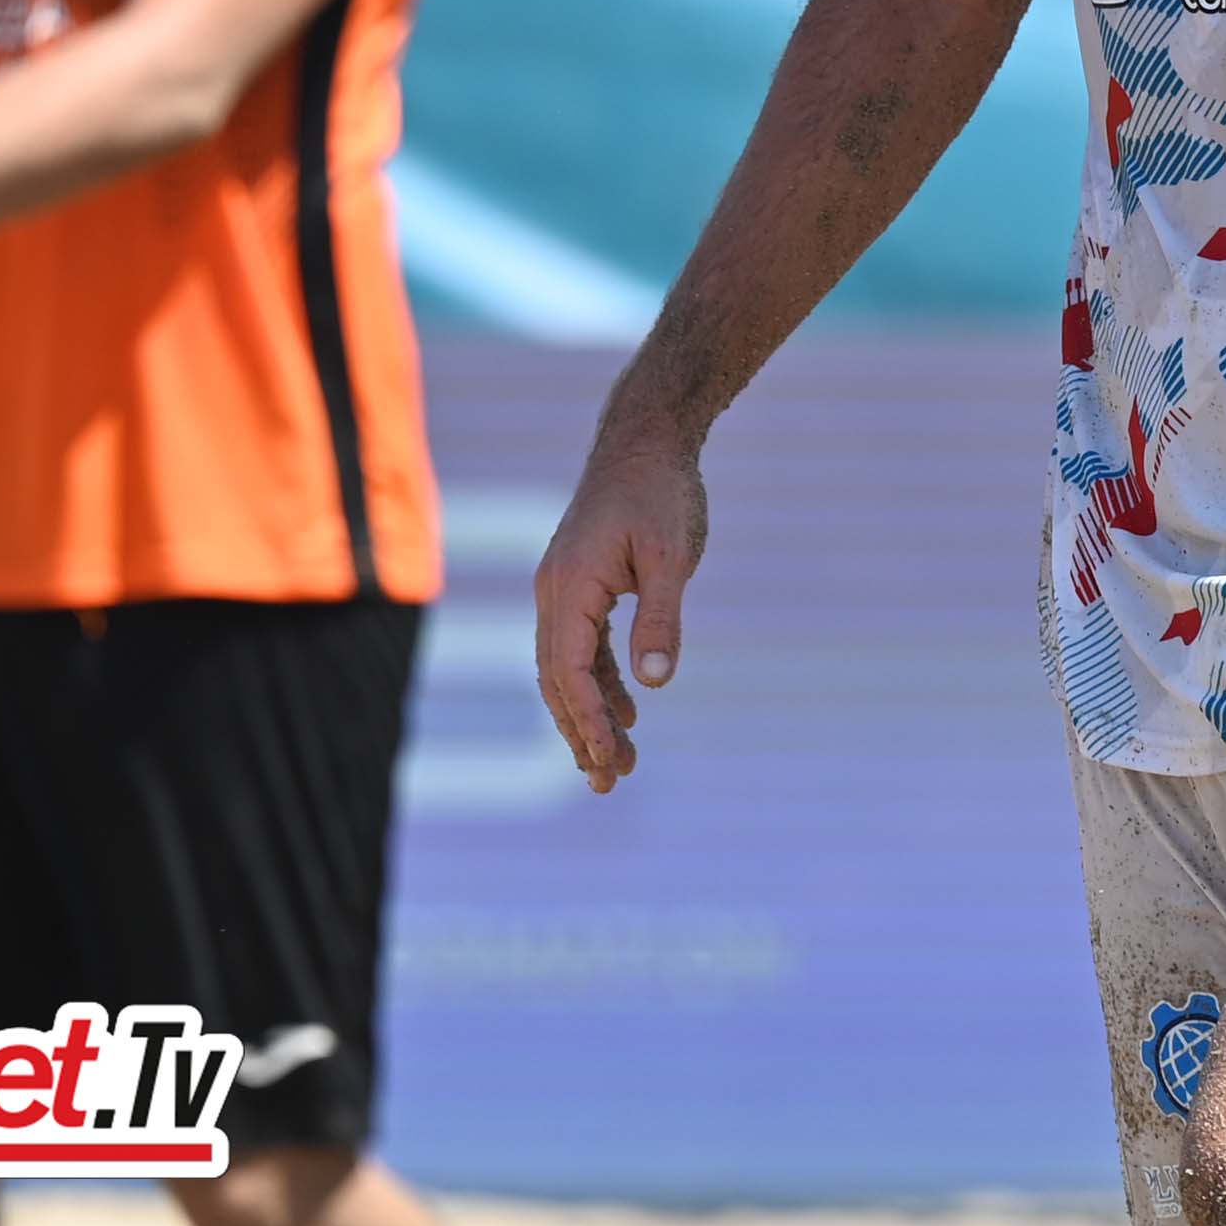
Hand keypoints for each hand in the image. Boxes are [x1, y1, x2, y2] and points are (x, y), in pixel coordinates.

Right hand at [532, 437, 708, 794]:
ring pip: (566, 669)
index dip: (587, 719)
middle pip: (558, 680)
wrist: (645, 441)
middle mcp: (554, 592)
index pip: (568, 670)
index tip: (608, 760)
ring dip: (589, 715)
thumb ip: (661, 618)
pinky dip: (599, 682)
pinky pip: (582, 647)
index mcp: (569, 585)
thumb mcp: (671, 556)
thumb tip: (655, 683)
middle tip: (608, 785)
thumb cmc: (661, 492)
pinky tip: (628, 710)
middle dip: (581, 733)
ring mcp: (564, 589)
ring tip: (616, 764)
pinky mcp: (582, 586)